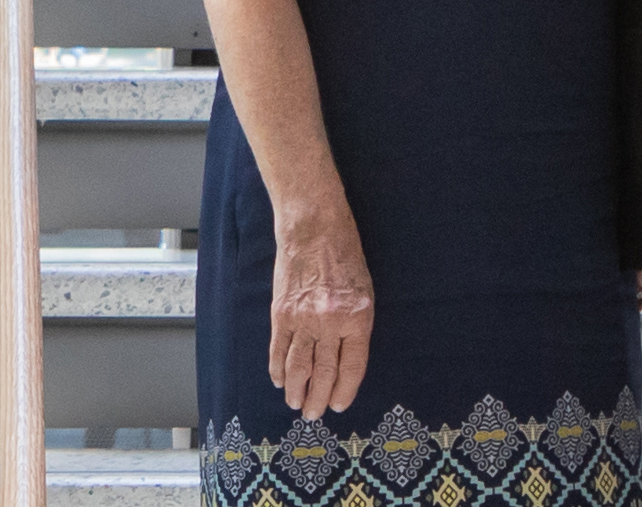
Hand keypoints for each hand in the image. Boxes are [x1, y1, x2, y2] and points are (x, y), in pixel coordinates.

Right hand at [269, 197, 374, 417]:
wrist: (313, 227)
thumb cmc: (344, 254)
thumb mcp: (364, 290)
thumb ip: (355, 325)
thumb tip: (344, 358)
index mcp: (357, 317)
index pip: (351, 366)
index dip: (345, 390)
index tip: (339, 405)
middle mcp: (330, 321)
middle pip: (324, 371)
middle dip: (319, 398)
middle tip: (314, 415)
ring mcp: (303, 318)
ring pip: (298, 365)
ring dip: (296, 389)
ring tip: (295, 404)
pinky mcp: (282, 312)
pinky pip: (279, 348)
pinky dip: (277, 367)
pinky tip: (278, 380)